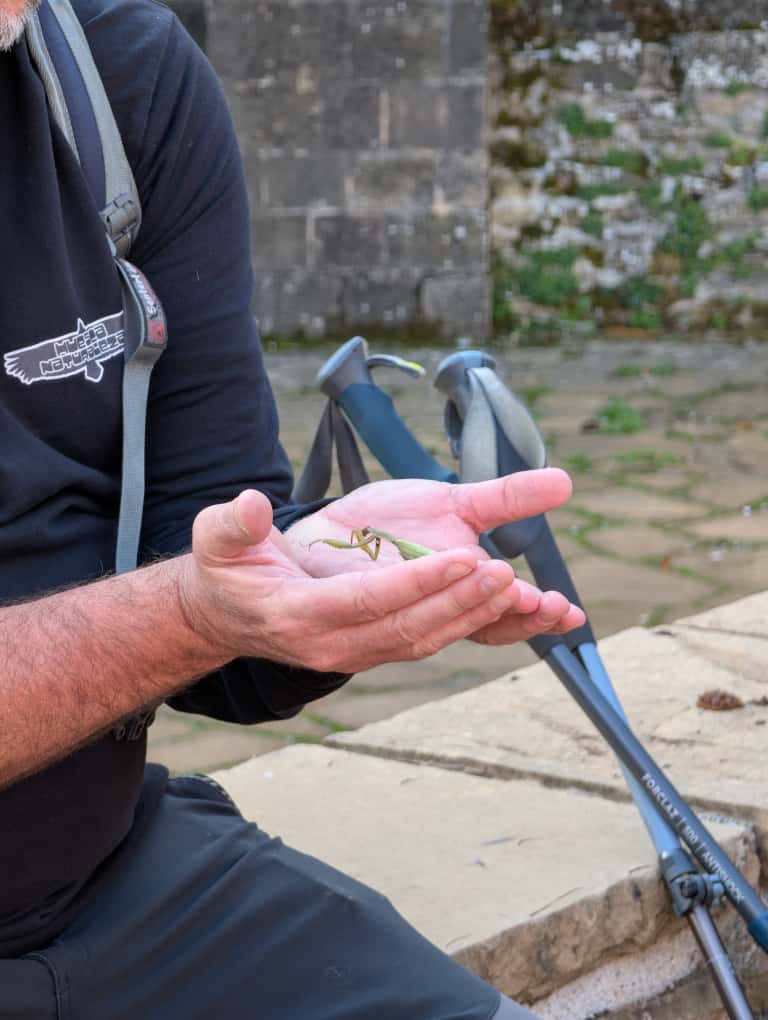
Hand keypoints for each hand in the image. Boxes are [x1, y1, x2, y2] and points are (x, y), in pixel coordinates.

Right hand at [178, 469, 582, 673]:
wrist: (228, 614)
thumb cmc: (228, 570)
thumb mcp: (216, 540)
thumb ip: (232, 524)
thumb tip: (251, 505)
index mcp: (297, 614)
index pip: (367, 599)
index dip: (418, 581)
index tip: (466, 556)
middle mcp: (333, 644)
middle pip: (409, 627)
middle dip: (462, 601)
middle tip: (510, 574)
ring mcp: (357, 653)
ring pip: (427, 639)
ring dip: (477, 618)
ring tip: (525, 594)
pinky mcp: (376, 648)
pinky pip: (430, 640)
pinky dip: (472, 627)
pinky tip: (511, 610)